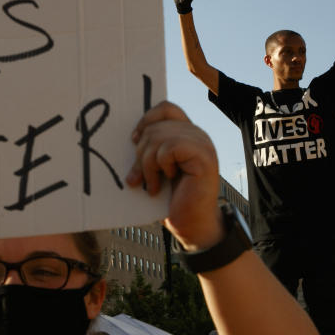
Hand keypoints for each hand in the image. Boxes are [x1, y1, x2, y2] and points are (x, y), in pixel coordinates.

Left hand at [126, 101, 221, 249]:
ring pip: (160, 137)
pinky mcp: (204, 158)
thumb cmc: (172, 199)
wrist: (192, 226)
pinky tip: (163, 183)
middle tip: (137, 178)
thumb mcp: (156, 168)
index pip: (165, 108)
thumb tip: (131, 137)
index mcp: (187, 134)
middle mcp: (198, 135)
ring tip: (150, 184)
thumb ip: (150, 149)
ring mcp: (203, 145)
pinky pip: (170, 148)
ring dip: (147, 164)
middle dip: (140, 152)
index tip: (134, 141)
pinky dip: (159, 167)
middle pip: (156, 125)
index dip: (146, 120)